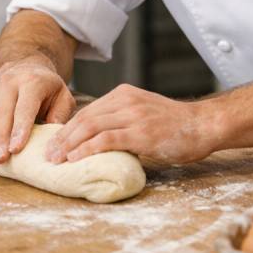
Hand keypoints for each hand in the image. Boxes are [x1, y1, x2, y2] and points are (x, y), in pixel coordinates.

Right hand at [0, 59, 75, 164]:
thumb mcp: (62, 96)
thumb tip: (53, 139)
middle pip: (1, 112)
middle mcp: (9, 82)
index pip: (24, 107)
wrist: (27, 68)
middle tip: (0, 160)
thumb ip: (60, 116)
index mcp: (32, 82)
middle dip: (0, 138)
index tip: (16, 149)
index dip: (20, 129)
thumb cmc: (48, 89)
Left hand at [44, 84, 217, 164]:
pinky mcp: (141, 132)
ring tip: (57, 158)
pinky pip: (107, 139)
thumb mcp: (144, 113)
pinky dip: (87, 149)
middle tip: (48, 154)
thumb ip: (122, 120)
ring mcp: (133, 115)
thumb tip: (97, 141)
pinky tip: (76, 158)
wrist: (203, 125)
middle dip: (63, 137)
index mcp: (124, 94)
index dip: (68, 128)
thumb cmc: (175, 125)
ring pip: (91, 126)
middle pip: (85, 118)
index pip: (88, 111)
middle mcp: (126, 100)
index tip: (54, 142)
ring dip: (70, 144)